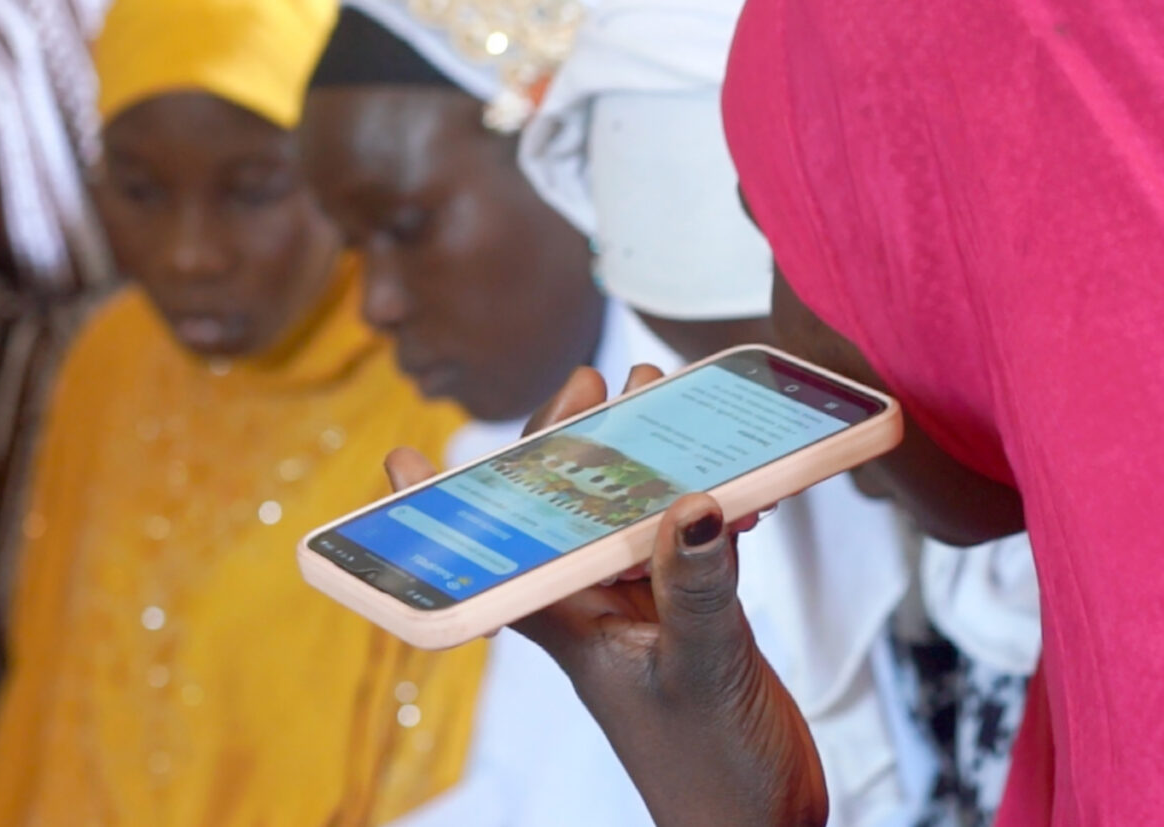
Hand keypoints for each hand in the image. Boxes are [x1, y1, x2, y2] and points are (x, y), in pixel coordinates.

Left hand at [380, 366, 826, 826]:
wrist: (759, 822)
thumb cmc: (710, 769)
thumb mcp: (701, 669)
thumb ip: (696, 589)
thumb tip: (690, 505)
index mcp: (566, 624)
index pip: (490, 553)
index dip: (445, 507)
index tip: (404, 456)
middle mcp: (593, 610)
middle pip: (564, 511)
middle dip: (572, 442)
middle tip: (592, 380)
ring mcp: (643, 610)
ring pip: (628, 517)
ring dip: (644, 461)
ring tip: (656, 397)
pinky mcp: (691, 615)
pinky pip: (688, 544)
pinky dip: (708, 509)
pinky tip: (737, 485)